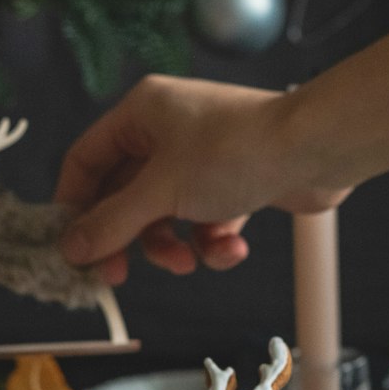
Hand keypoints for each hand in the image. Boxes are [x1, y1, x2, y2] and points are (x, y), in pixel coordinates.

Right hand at [54, 75, 346, 282]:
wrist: (318, 149)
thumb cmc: (237, 152)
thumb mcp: (162, 192)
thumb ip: (112, 222)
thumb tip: (70, 248)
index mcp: (142, 113)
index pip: (87, 159)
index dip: (74, 205)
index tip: (72, 248)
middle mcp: (168, 130)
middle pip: (124, 195)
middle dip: (127, 238)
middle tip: (117, 276)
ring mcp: (202, 157)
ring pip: (165, 215)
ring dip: (172, 247)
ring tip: (190, 262)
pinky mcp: (234, 182)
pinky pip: (206, 221)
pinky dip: (214, 242)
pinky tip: (232, 250)